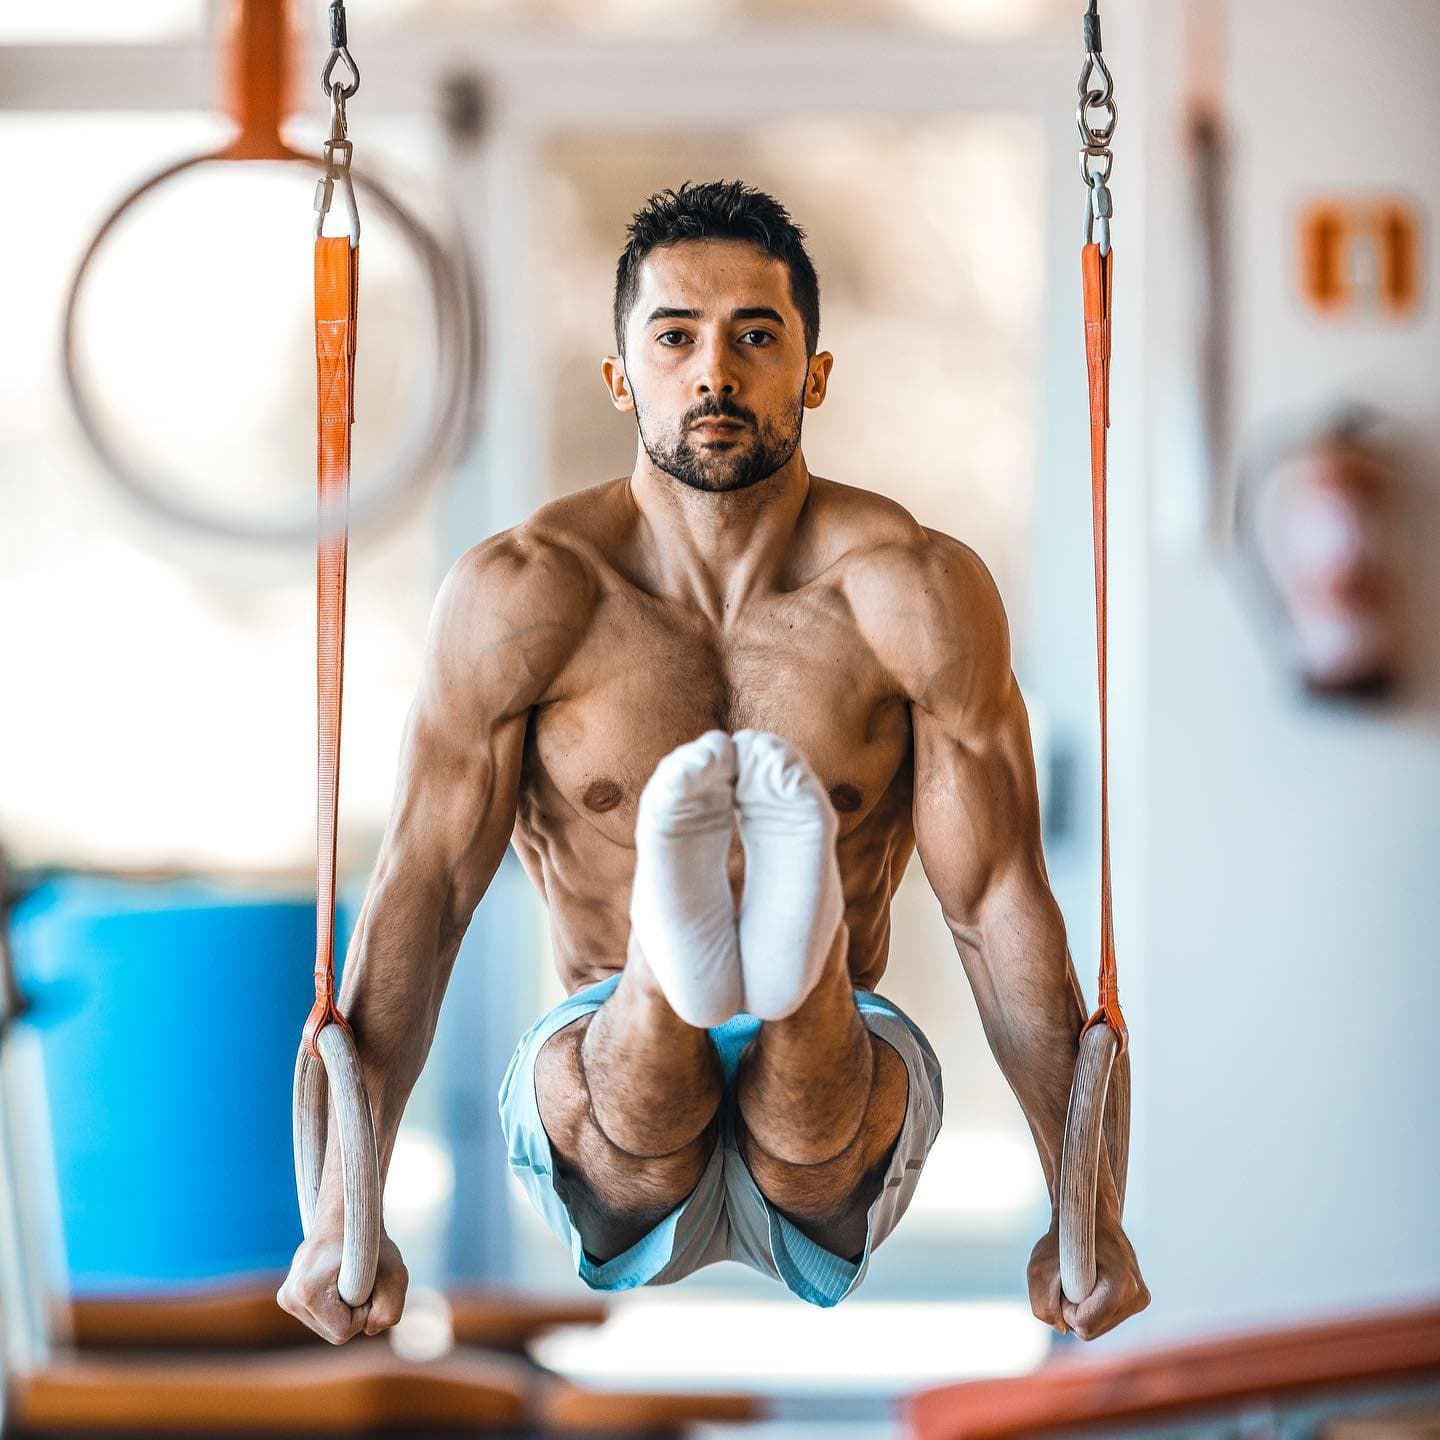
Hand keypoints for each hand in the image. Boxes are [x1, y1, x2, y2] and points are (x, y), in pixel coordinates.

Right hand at [277, 1218, 408, 1344]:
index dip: (365, 1310)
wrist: (345, 1215)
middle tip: (360, 1278)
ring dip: (345, 1308)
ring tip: (348, 1277)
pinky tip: (337, 1280)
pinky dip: (335, 1305)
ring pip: (326, 1327)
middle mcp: (288, 1298)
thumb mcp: (395, 1274)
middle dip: (354, 1311)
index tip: (368, 1281)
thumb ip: (390, 1312)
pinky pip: (321, 1317)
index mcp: (306, 1292)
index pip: (342, 1332)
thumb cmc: (370, 1241)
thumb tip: (368, 1330)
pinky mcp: (288, 1297)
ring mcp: (285, 1298)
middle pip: (332, 1332)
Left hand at [1027, 1210, 1149, 1340]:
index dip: (1064, 1307)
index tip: (1063, 1279)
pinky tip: (1090, 1282)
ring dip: (1082, 1308)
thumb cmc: (1064, 1238)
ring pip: (1098, 1327)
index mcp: (1122, 1286)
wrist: (1088, 1216)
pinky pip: (1104, 1319)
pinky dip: (1090, 1306)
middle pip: (1092, 1330)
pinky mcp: (1138, 1300)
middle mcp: (1138, 1296)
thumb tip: (1061, 1328)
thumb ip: (1042, 1305)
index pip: (1085, 1326)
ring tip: (1081, 1277)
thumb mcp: (1039, 1268)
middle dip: (1073, 1309)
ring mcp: (1140, 1299)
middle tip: (1069, 1277)